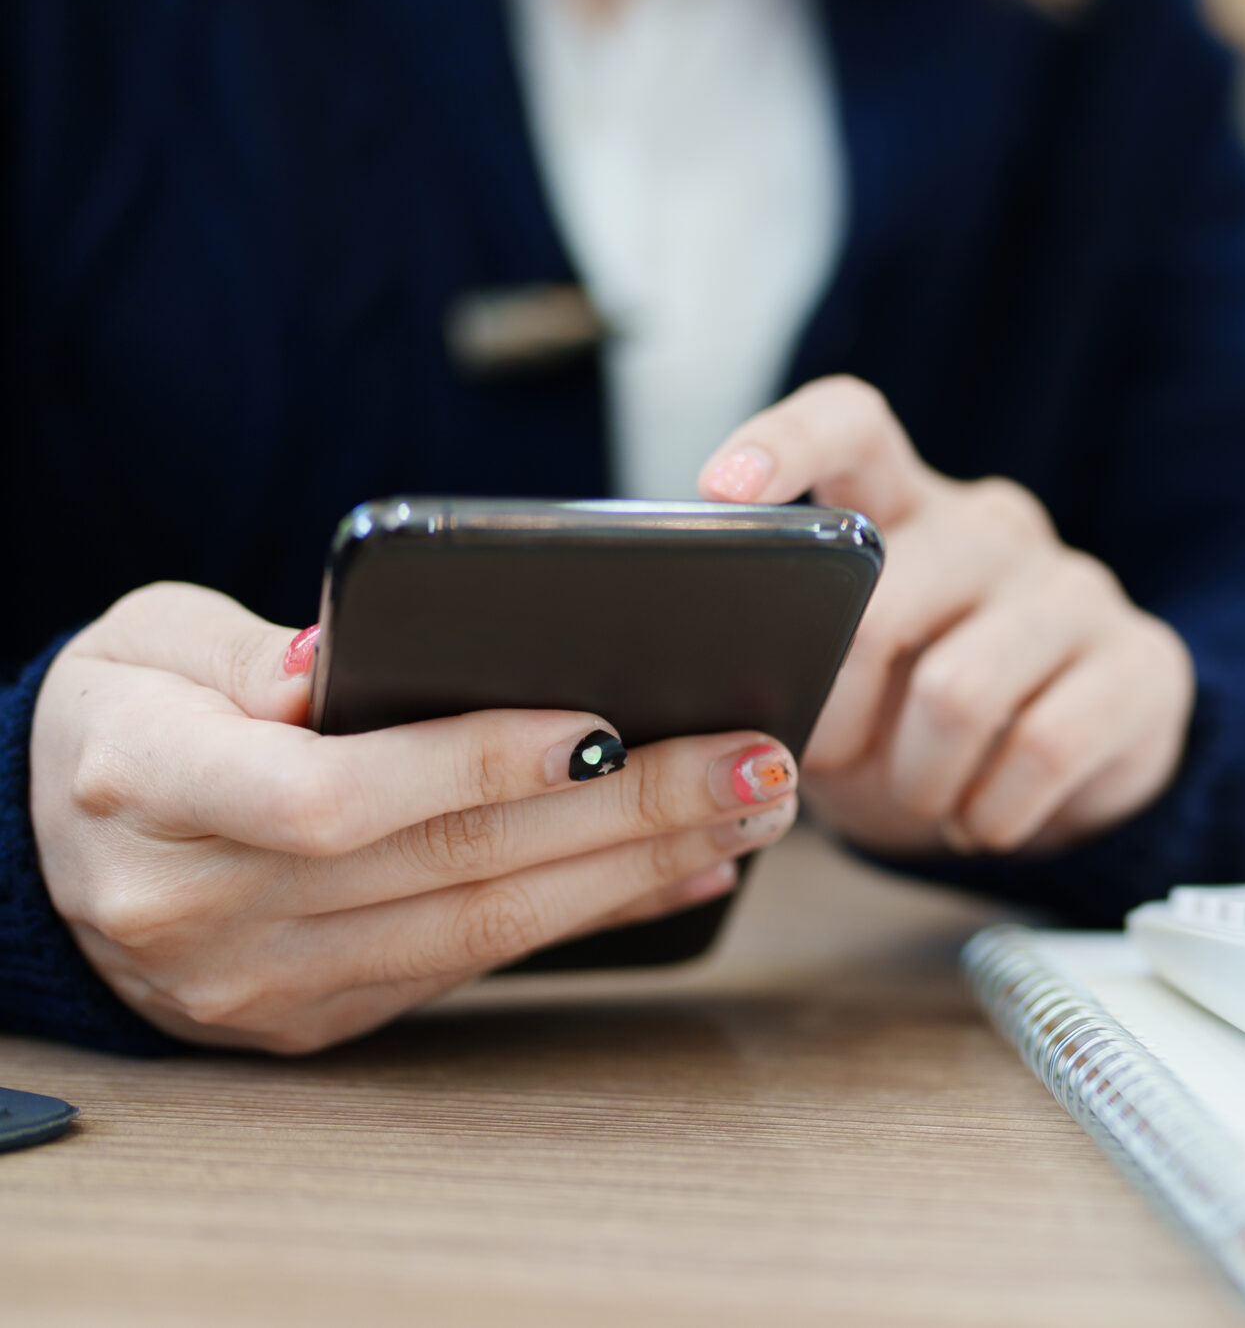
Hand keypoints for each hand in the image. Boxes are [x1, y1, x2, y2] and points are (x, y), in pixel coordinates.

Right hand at [30, 583, 802, 1052]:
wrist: (51, 849)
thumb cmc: (121, 717)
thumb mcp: (145, 643)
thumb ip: (241, 648)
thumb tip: (343, 660)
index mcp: (152, 789)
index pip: (330, 795)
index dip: (470, 762)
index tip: (597, 723)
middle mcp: (204, 908)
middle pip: (448, 864)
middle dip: (628, 810)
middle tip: (757, 758)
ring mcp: (263, 983)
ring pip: (485, 927)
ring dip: (640, 866)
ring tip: (755, 806)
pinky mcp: (320, 1018)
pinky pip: (479, 962)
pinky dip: (595, 913)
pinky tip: (685, 865)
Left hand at [698, 376, 1193, 858]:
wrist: (1067, 777)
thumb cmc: (921, 715)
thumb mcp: (848, 675)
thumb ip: (789, 646)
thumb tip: (703, 679)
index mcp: (906, 506)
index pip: (852, 423)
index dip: (784, 443)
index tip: (718, 491)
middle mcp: (992, 528)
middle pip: (881, 603)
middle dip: (835, 711)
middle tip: (831, 763)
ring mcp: (1075, 589)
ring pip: (958, 694)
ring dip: (918, 781)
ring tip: (922, 800)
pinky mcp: (1142, 662)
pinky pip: (1041, 750)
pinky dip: (993, 813)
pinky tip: (987, 818)